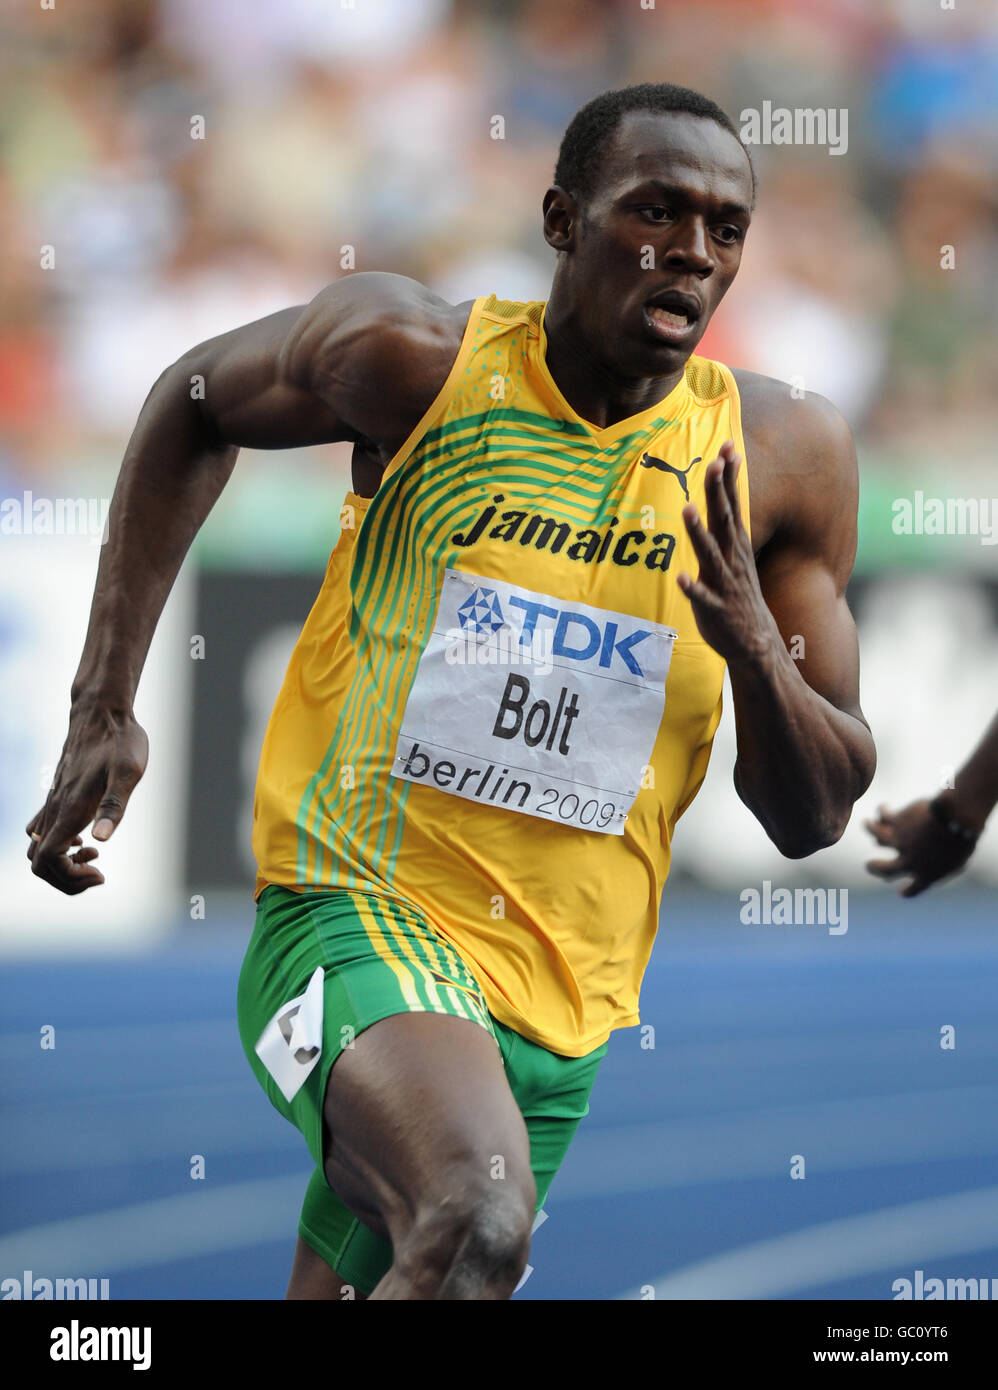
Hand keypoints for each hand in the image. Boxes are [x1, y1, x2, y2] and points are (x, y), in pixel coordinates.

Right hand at [26, 704, 147, 893]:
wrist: (102, 712)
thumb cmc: (120, 740)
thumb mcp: (128, 772)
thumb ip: (114, 805)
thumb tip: (99, 840)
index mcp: (70, 809)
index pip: (50, 861)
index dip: (70, 877)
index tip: (100, 870)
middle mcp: (55, 809)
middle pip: (38, 863)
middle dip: (66, 878)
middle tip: (98, 869)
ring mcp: (52, 802)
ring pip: (37, 849)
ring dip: (61, 862)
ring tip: (93, 852)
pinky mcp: (55, 795)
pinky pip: (40, 831)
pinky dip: (57, 845)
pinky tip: (83, 835)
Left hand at [676, 441, 775, 664]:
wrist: (756, 643)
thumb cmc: (739, 595)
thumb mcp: (736, 556)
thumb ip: (726, 527)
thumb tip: (723, 496)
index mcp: (735, 546)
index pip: (734, 504)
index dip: (730, 477)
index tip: (728, 446)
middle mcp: (732, 560)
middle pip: (725, 520)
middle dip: (718, 492)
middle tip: (713, 464)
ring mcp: (725, 584)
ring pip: (710, 555)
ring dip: (699, 533)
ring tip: (688, 511)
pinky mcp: (715, 610)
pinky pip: (702, 598)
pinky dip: (693, 588)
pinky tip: (680, 579)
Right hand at [864, 799, 975, 897]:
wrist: (954, 823)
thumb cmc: (962, 841)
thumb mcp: (958, 862)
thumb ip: (945, 866)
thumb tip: (942, 864)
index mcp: (926, 875)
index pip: (914, 889)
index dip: (908, 891)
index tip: (902, 893)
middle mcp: (908, 861)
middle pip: (884, 869)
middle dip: (875, 868)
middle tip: (869, 865)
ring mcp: (900, 841)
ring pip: (877, 835)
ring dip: (871, 829)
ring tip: (867, 823)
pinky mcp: (897, 822)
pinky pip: (884, 816)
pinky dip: (882, 811)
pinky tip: (883, 807)